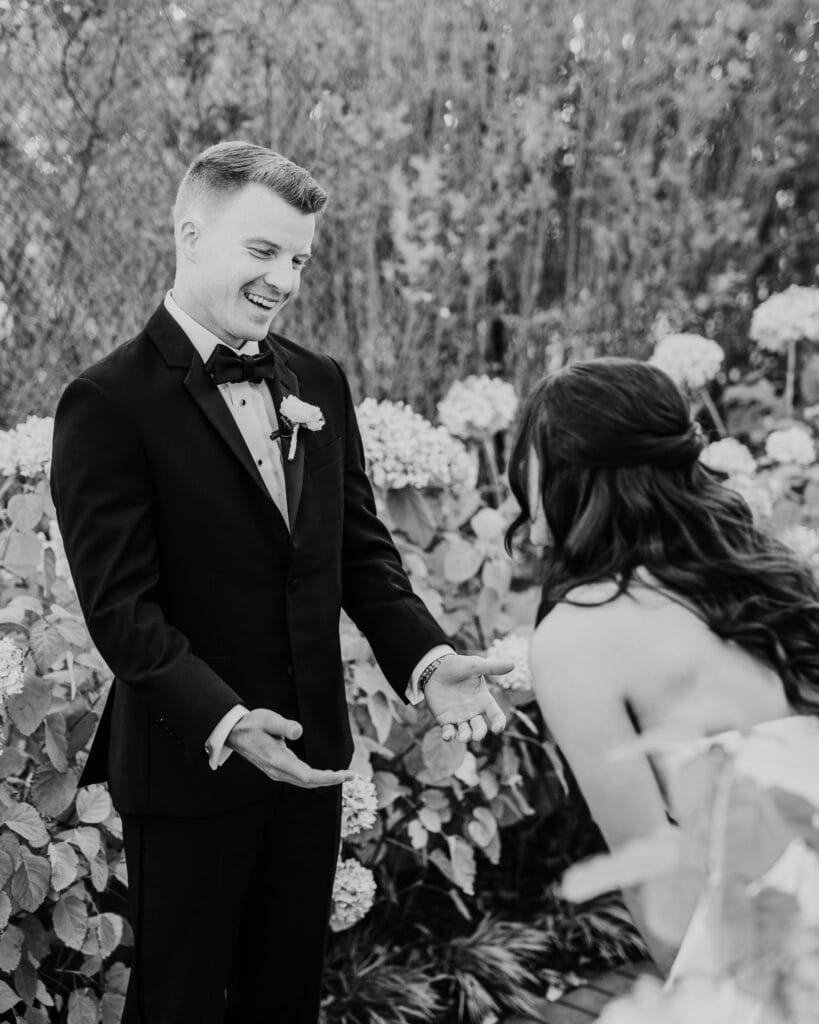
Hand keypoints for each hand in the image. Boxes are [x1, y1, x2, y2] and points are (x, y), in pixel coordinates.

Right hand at [226, 709, 353, 788]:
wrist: (235, 733)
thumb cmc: (252, 724)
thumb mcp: (268, 719)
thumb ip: (283, 725)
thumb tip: (298, 731)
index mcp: (278, 760)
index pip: (308, 776)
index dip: (327, 778)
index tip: (344, 774)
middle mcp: (278, 771)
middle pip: (308, 783)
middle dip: (330, 780)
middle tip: (351, 775)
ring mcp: (276, 773)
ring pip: (304, 783)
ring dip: (323, 781)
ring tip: (341, 776)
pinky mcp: (277, 770)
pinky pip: (299, 779)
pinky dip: (314, 779)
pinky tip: (323, 774)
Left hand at [423, 655, 512, 741]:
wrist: (435, 668)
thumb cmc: (457, 666)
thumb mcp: (475, 665)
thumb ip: (492, 667)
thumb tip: (513, 664)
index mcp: (484, 700)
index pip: (496, 715)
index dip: (499, 723)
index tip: (497, 729)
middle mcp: (474, 711)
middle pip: (481, 728)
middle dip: (480, 733)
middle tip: (477, 736)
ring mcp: (460, 717)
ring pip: (466, 733)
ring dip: (465, 737)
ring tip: (462, 738)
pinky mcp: (445, 720)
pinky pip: (449, 731)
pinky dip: (448, 736)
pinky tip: (447, 736)